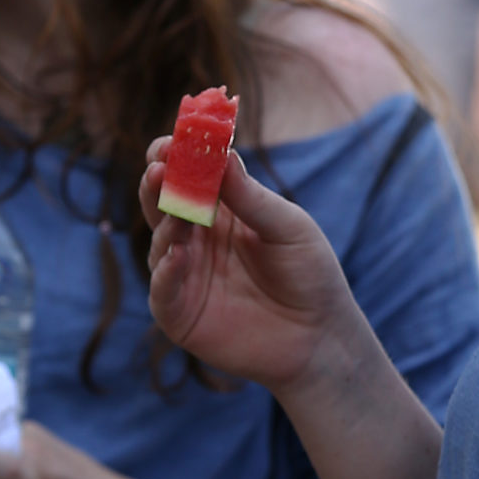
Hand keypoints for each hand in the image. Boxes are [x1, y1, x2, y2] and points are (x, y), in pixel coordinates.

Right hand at [141, 146, 359, 400]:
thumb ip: (252, 197)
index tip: (172, 141)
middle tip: (159, 168)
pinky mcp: (180, 314)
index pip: (188, 175)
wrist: (320, 337)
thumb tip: (223, 154)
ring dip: (166, 225)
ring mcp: (184, 276)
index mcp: (221, 211)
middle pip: (163, 204)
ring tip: (179, 213)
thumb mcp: (288, 227)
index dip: (176, 156)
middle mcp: (196, 239)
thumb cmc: (309, 275)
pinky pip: (162, 291)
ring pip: (160, 243)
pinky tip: (177, 255)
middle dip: (158, 184)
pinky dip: (165, 273)